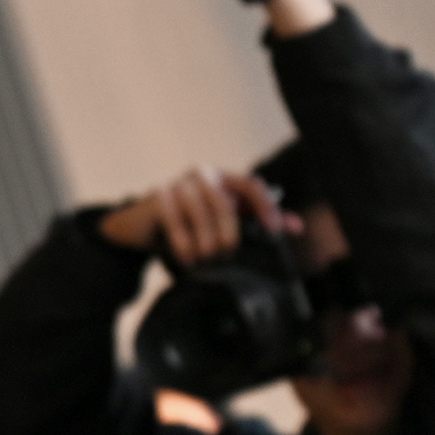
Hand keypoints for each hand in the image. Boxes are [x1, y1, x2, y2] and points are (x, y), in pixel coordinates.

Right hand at [98, 168, 293, 264]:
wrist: (139, 227)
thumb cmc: (185, 224)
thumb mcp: (221, 221)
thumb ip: (254, 219)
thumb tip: (295, 226)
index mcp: (222, 179)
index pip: (252, 186)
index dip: (266, 208)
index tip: (275, 231)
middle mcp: (203, 175)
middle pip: (226, 207)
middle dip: (228, 238)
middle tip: (224, 256)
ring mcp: (179, 184)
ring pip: (203, 217)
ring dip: (205, 246)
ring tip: (203, 260)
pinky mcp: (159, 198)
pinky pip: (178, 226)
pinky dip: (185, 247)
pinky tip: (186, 259)